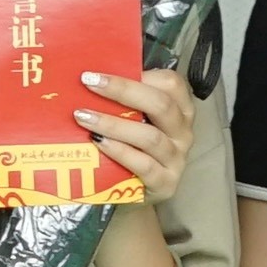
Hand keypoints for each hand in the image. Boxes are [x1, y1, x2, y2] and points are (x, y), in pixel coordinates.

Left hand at [74, 65, 197, 201]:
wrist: (130, 194)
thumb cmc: (129, 148)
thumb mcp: (131, 120)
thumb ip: (121, 100)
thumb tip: (89, 76)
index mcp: (180, 108)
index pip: (171, 83)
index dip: (139, 74)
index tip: (103, 72)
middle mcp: (183, 132)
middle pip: (161, 105)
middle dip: (123, 91)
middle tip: (89, 83)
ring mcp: (177, 159)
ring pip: (150, 137)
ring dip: (114, 124)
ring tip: (83, 117)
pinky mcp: (166, 183)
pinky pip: (144, 165)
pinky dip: (119, 151)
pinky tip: (97, 142)